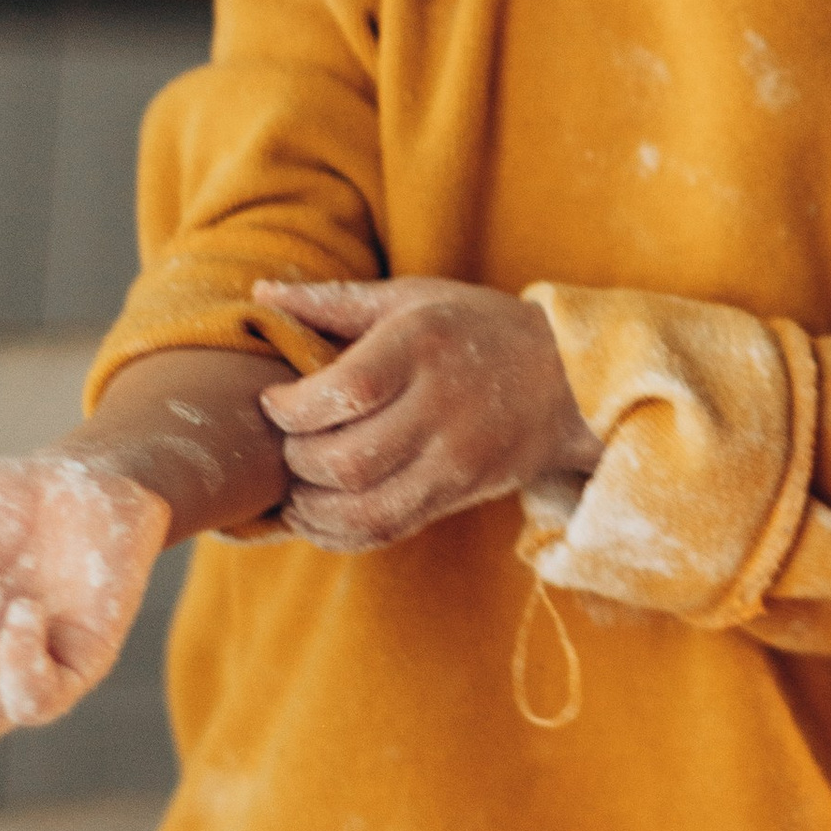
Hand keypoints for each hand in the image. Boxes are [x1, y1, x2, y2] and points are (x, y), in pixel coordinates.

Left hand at [255, 277, 599, 553]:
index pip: (344, 391)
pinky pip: (386, 531)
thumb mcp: (415, 297)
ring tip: (292, 490)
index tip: (272, 402)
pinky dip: (339, 533)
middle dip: (294, 462)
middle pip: (346, 460)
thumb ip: (336, 301)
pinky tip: (319, 516)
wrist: (569, 380)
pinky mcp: (458, 495)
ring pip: (363, 509)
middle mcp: (439, 407)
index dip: (291, 408)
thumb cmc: (479, 328)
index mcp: (421, 346)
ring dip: (310, 509)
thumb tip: (262, 296)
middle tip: (283, 446)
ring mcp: (453, 460)